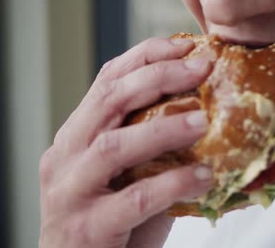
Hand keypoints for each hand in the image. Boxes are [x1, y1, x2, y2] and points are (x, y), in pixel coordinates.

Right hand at [39, 38, 213, 247]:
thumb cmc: (114, 221)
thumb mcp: (129, 171)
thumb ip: (153, 142)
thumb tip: (209, 109)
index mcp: (77, 135)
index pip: (107, 81)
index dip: (146, 57)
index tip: (187, 46)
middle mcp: (65, 156)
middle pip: (109, 101)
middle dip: (157, 78)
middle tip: (201, 68)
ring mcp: (69, 192)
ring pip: (114, 146)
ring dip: (164, 128)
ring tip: (203, 120)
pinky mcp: (86, 228)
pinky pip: (133, 199)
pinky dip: (172, 183)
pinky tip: (204, 177)